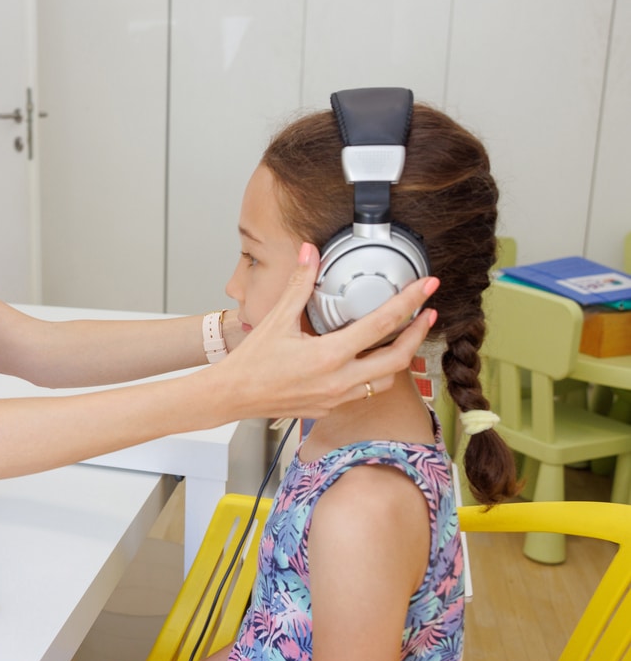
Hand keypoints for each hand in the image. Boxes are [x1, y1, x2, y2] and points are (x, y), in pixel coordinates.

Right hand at [218, 242, 436, 419]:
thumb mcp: (276, 319)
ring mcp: (337, 398)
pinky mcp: (330, 408)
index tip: (427, 288)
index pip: (382, 323)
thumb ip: (299, 284)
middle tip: (428, 314)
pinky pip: (363, 392)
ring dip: (399, 359)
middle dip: (418, 335)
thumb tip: (309, 252)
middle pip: (399, 358)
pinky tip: (367, 361)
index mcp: (329, 354)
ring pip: (386, 380)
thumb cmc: (251, 362)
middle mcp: (339, 380)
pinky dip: (373, 376)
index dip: (409, 302)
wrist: (231, 396)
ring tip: (402, 339)